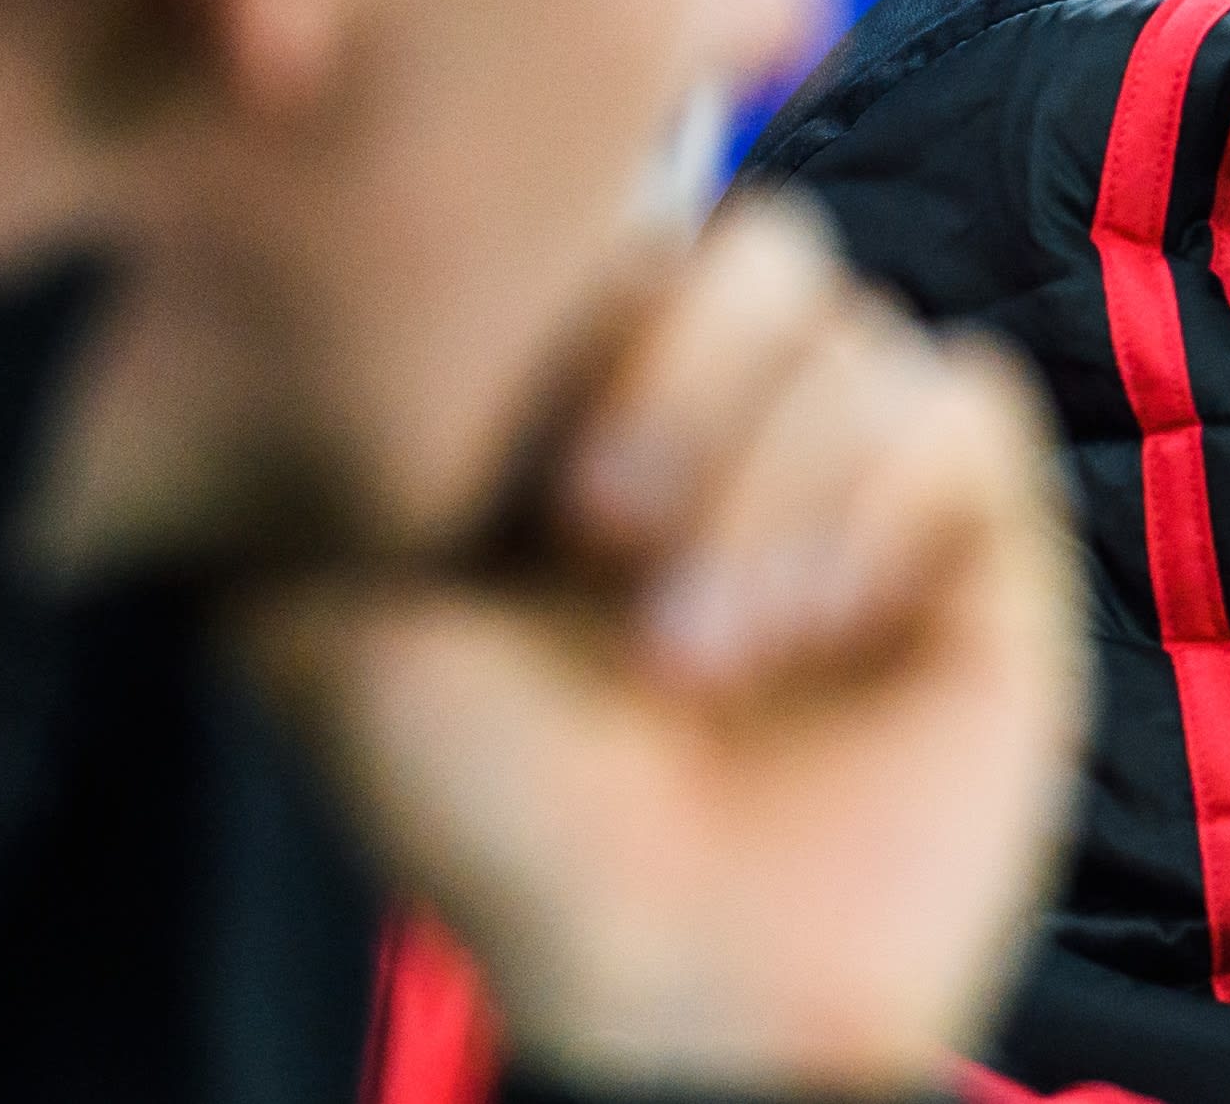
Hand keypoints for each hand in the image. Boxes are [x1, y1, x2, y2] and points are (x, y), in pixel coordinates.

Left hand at [240, 194, 1086, 1094]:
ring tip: (695, 653)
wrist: (676, 999)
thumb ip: (300, 470)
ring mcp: (873, 470)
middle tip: (597, 532)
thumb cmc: (504, 827)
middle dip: (678, 380)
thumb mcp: (335, 634)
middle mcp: (748, 416)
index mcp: (601, 404)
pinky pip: (967, 408)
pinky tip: (819, 631)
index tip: (514, 471)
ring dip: (768, 482)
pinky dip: (877, 503)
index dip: (577, 309)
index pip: (627, 231)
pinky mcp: (984, 536)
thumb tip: (245, 325)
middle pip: (765, 245)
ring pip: (864, 330)